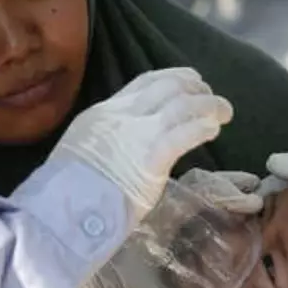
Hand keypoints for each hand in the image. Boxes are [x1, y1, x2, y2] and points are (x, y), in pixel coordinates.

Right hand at [52, 68, 232, 223]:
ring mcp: (138, 134)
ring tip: (223, 112)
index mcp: (104, 112)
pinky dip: (204, 127)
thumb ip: (107, 138)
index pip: (145, 82)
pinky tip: (213, 130)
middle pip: (169, 85)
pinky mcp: (153, 157)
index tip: (189, 81)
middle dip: (195, 88)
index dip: (173, 77)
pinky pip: (186, 133)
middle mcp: (122, 115)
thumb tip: (126, 142)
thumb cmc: (70, 191)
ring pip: (184, 105)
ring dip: (209, 106)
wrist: (63, 210)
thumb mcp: (81, 149)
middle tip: (210, 98)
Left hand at [66, 169, 261, 287]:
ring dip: (223, 195)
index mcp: (152, 217)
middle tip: (259, 188)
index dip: (224, 193)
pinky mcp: (161, 239)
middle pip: (198, 188)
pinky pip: (191, 218)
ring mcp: (159, 225)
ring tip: (254, 197)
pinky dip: (214, 214)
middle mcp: (157, 214)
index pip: (194, 193)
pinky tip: (235, 222)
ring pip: (194, 199)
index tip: (251, 200)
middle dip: (229, 185)